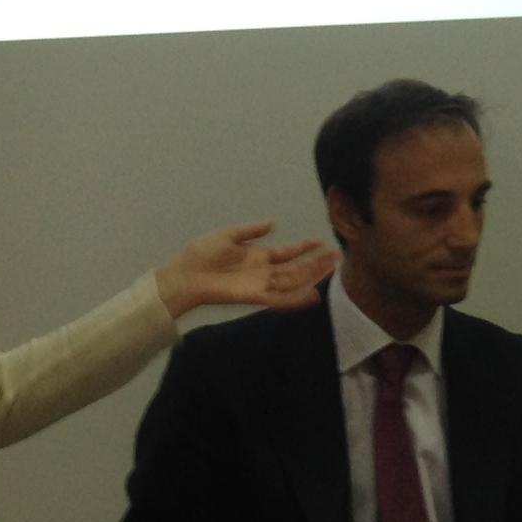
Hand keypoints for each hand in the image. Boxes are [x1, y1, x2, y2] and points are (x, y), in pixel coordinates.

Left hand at [156, 221, 336, 317]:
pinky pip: (279, 298)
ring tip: (331, 268)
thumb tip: (273, 222)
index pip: (287, 252)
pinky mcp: (255, 296)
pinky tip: (312, 295)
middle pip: (295, 268)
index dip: (303, 247)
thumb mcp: (229, 235)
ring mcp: (261, 284)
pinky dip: (295, 299)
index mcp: (258, 256)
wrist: (186, 274)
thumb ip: (251, 230)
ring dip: (312, 276)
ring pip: (293, 281)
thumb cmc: (202, 254)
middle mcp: (264, 271)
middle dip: (316, 263)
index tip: (320, 240)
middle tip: (336, 256)